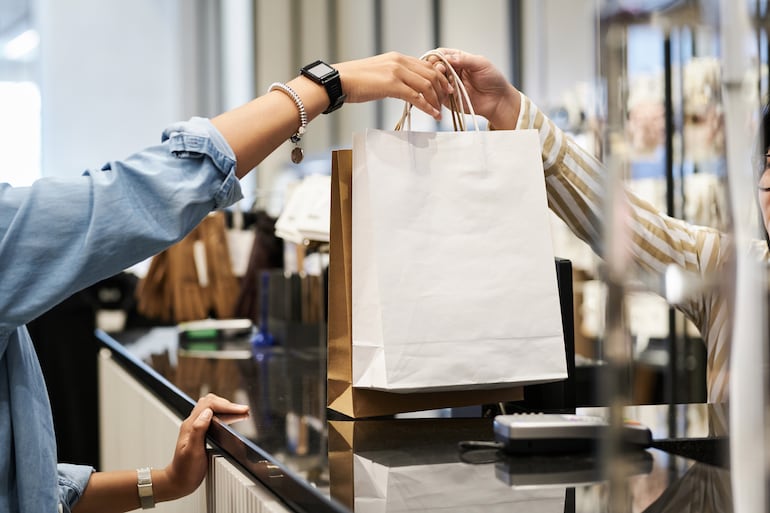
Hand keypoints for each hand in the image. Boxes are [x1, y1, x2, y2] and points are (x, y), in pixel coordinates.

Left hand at [160, 393, 249, 499]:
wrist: (178, 481)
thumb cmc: (184, 470)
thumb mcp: (192, 451)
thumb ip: (198, 430)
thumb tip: (208, 413)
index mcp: (190, 426)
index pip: (209, 405)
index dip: (226, 405)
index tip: (240, 410)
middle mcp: (192, 423)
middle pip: (211, 402)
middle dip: (229, 404)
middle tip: (244, 410)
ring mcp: (196, 427)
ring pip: (212, 408)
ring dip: (228, 408)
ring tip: (242, 413)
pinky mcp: (200, 432)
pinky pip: (213, 416)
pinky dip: (225, 415)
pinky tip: (232, 419)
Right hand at [335, 52, 453, 120]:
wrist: (339, 81)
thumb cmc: (354, 80)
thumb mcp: (379, 73)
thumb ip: (394, 76)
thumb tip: (403, 87)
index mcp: (397, 57)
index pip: (426, 65)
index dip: (439, 77)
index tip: (445, 88)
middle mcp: (399, 61)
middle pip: (431, 73)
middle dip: (442, 88)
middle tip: (446, 100)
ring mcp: (396, 72)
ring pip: (426, 85)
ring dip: (436, 99)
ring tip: (439, 111)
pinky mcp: (392, 85)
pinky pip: (416, 96)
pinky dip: (427, 106)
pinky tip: (432, 114)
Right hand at [430, 48, 520, 128]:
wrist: (498, 100)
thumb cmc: (493, 80)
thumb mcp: (481, 63)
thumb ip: (464, 59)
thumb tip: (447, 57)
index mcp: (459, 60)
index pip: (442, 54)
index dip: (437, 56)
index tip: (439, 59)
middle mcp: (452, 71)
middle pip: (435, 67)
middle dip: (436, 68)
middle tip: (442, 70)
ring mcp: (449, 85)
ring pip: (434, 81)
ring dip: (438, 80)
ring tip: (447, 82)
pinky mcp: (449, 99)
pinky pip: (438, 95)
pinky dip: (439, 93)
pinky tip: (446, 92)